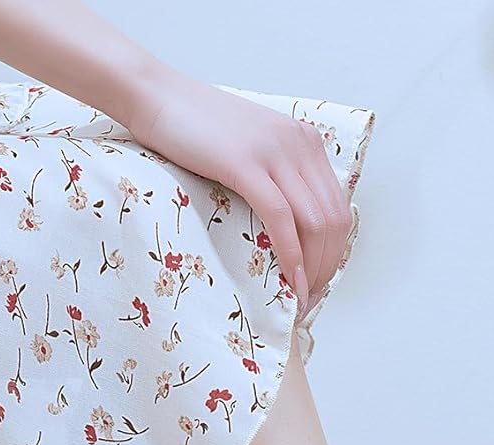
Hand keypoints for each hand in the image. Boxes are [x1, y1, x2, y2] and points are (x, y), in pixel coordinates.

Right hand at [122, 68, 350, 315]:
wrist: (156, 96)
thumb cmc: (194, 129)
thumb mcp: (249, 150)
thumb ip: (273, 177)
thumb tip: (283, 226)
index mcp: (305, 141)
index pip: (337, 206)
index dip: (333, 252)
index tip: (317, 281)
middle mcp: (299, 143)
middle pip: (333, 219)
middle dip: (326, 267)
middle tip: (309, 298)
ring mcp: (275, 152)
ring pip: (314, 223)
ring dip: (312, 269)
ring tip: (299, 298)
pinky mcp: (247, 164)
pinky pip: (281, 219)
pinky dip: (290, 256)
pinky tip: (288, 281)